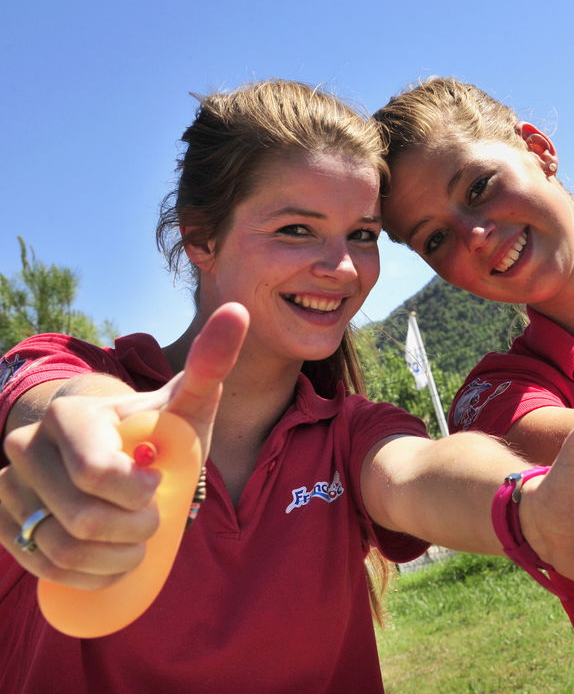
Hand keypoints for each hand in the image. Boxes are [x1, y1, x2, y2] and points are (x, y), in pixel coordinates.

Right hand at [0, 304, 246, 588]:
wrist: (121, 455)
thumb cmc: (160, 431)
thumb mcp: (187, 404)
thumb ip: (212, 363)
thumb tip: (238, 311)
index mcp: (70, 414)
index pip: (98, 474)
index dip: (139, 493)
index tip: (160, 484)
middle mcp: (25, 445)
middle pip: (83, 518)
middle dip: (134, 529)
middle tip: (155, 518)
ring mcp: (9, 485)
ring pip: (60, 548)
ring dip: (112, 557)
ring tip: (138, 542)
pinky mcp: (4, 521)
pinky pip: (41, 566)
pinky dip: (85, 574)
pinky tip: (112, 561)